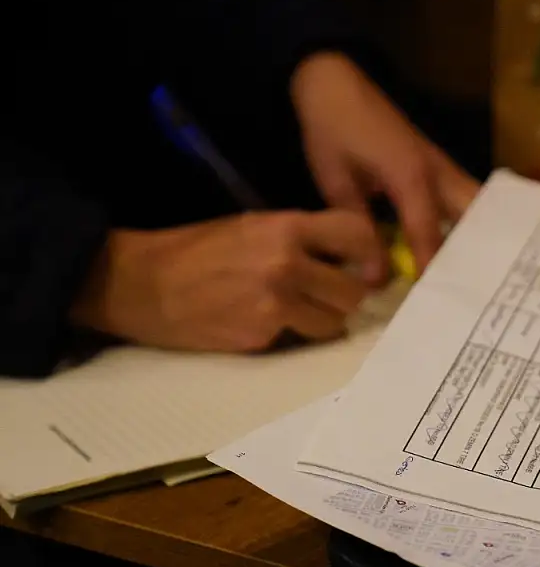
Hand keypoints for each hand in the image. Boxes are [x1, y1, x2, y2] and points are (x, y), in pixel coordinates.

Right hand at [69, 210, 384, 351]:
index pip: (357, 234)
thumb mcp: (251, 226)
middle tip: (333, 296)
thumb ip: (299, 238)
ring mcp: (276, 304)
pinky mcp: (262, 337)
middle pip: (355, 289)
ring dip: (327, 320)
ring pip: (336, 322)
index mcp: (285, 228)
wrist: (142, 284)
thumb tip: (346, 257)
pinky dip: (293, 335)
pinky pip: (301, 340)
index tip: (368, 266)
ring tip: (303, 312)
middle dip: (348, 295)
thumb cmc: (196, 251)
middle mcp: (287, 264)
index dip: (370, 253)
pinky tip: (267, 324)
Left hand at [290, 51, 479, 275]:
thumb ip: (360, 229)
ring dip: (480, 236)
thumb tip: (375, 280)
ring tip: (479, 275)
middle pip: (474, 217)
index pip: (429, 233)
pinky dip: (471, 222)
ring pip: (477, 205)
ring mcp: (443, 165)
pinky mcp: (439, 164)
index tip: (437, 303)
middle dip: (476, 253)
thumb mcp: (336, 182)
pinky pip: (466, 197)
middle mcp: (437, 172)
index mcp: (411, 177)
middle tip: (474, 290)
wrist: (334, 82)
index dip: (432, 270)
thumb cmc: (332, 129)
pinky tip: (467, 248)